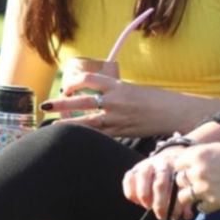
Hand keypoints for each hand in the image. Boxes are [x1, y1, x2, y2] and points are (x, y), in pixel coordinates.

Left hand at [42, 73, 183, 136]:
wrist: (173, 112)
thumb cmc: (154, 100)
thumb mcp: (132, 89)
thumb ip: (114, 92)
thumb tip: (96, 96)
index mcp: (118, 86)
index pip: (89, 79)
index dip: (73, 83)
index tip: (65, 87)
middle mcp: (115, 101)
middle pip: (82, 102)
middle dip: (61, 104)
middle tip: (46, 106)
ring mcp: (118, 118)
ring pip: (87, 122)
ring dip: (68, 124)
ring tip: (53, 125)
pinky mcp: (122, 132)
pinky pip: (100, 135)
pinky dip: (87, 136)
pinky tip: (75, 139)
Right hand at [121, 147, 187, 219]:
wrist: (169, 160)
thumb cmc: (178, 180)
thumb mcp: (185, 187)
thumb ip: (186, 202)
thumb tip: (186, 215)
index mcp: (178, 168)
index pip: (177, 187)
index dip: (175, 204)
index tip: (175, 215)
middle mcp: (162, 164)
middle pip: (159, 184)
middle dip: (160, 204)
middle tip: (162, 215)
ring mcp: (147, 164)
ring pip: (142, 177)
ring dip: (144, 196)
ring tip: (148, 206)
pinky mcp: (135, 169)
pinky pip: (128, 179)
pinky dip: (130, 192)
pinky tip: (137, 201)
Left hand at [167, 143, 219, 218]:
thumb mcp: (217, 149)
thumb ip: (198, 156)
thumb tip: (183, 164)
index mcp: (198, 155)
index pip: (177, 165)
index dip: (183, 168)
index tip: (190, 171)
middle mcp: (198, 171)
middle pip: (179, 181)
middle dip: (186, 183)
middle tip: (198, 182)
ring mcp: (205, 188)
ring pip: (184, 197)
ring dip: (191, 196)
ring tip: (204, 192)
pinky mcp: (214, 202)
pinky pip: (200, 208)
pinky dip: (204, 205)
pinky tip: (214, 199)